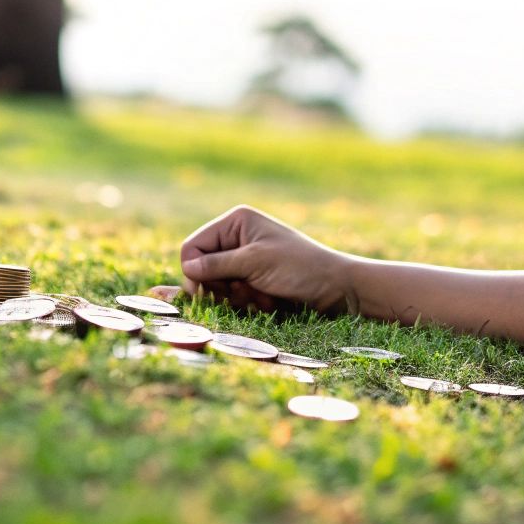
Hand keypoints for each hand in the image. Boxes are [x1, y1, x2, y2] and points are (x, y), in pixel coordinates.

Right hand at [178, 205, 356, 315]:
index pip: (193, 247)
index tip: (205, 292)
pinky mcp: (252, 279)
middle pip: (201, 269)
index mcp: (236, 222)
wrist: (337, 288)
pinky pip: (232, 294)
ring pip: (216, 286)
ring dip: (237, 297)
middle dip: (221, 287)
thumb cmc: (300, 268)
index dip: (194, 271)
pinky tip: (264, 300)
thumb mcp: (256, 263)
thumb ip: (218, 265)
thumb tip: (187, 268)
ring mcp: (243, 260)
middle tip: (247, 290)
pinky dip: (245, 301)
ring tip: (264, 296)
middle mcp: (236, 238)